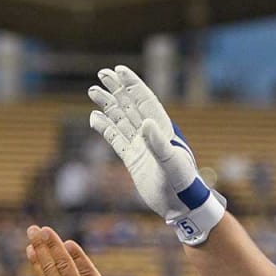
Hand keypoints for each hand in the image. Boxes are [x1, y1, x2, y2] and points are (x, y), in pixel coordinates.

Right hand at [25, 225, 133, 275]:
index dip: (36, 263)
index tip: (29, 248)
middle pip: (50, 269)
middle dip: (40, 248)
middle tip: (32, 229)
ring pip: (63, 266)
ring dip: (53, 246)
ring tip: (44, 230)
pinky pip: (86, 271)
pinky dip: (78, 257)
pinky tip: (69, 244)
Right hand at [88, 65, 226, 245]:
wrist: (180, 205)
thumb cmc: (182, 183)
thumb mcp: (172, 163)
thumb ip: (159, 144)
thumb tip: (145, 123)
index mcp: (163, 129)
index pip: (145, 101)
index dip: (133, 85)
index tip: (119, 70)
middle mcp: (150, 134)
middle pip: (130, 106)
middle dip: (117, 89)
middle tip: (102, 73)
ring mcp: (140, 146)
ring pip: (120, 120)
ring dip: (108, 105)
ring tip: (93, 91)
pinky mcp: (132, 160)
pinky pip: (116, 139)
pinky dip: (105, 128)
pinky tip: (94, 118)